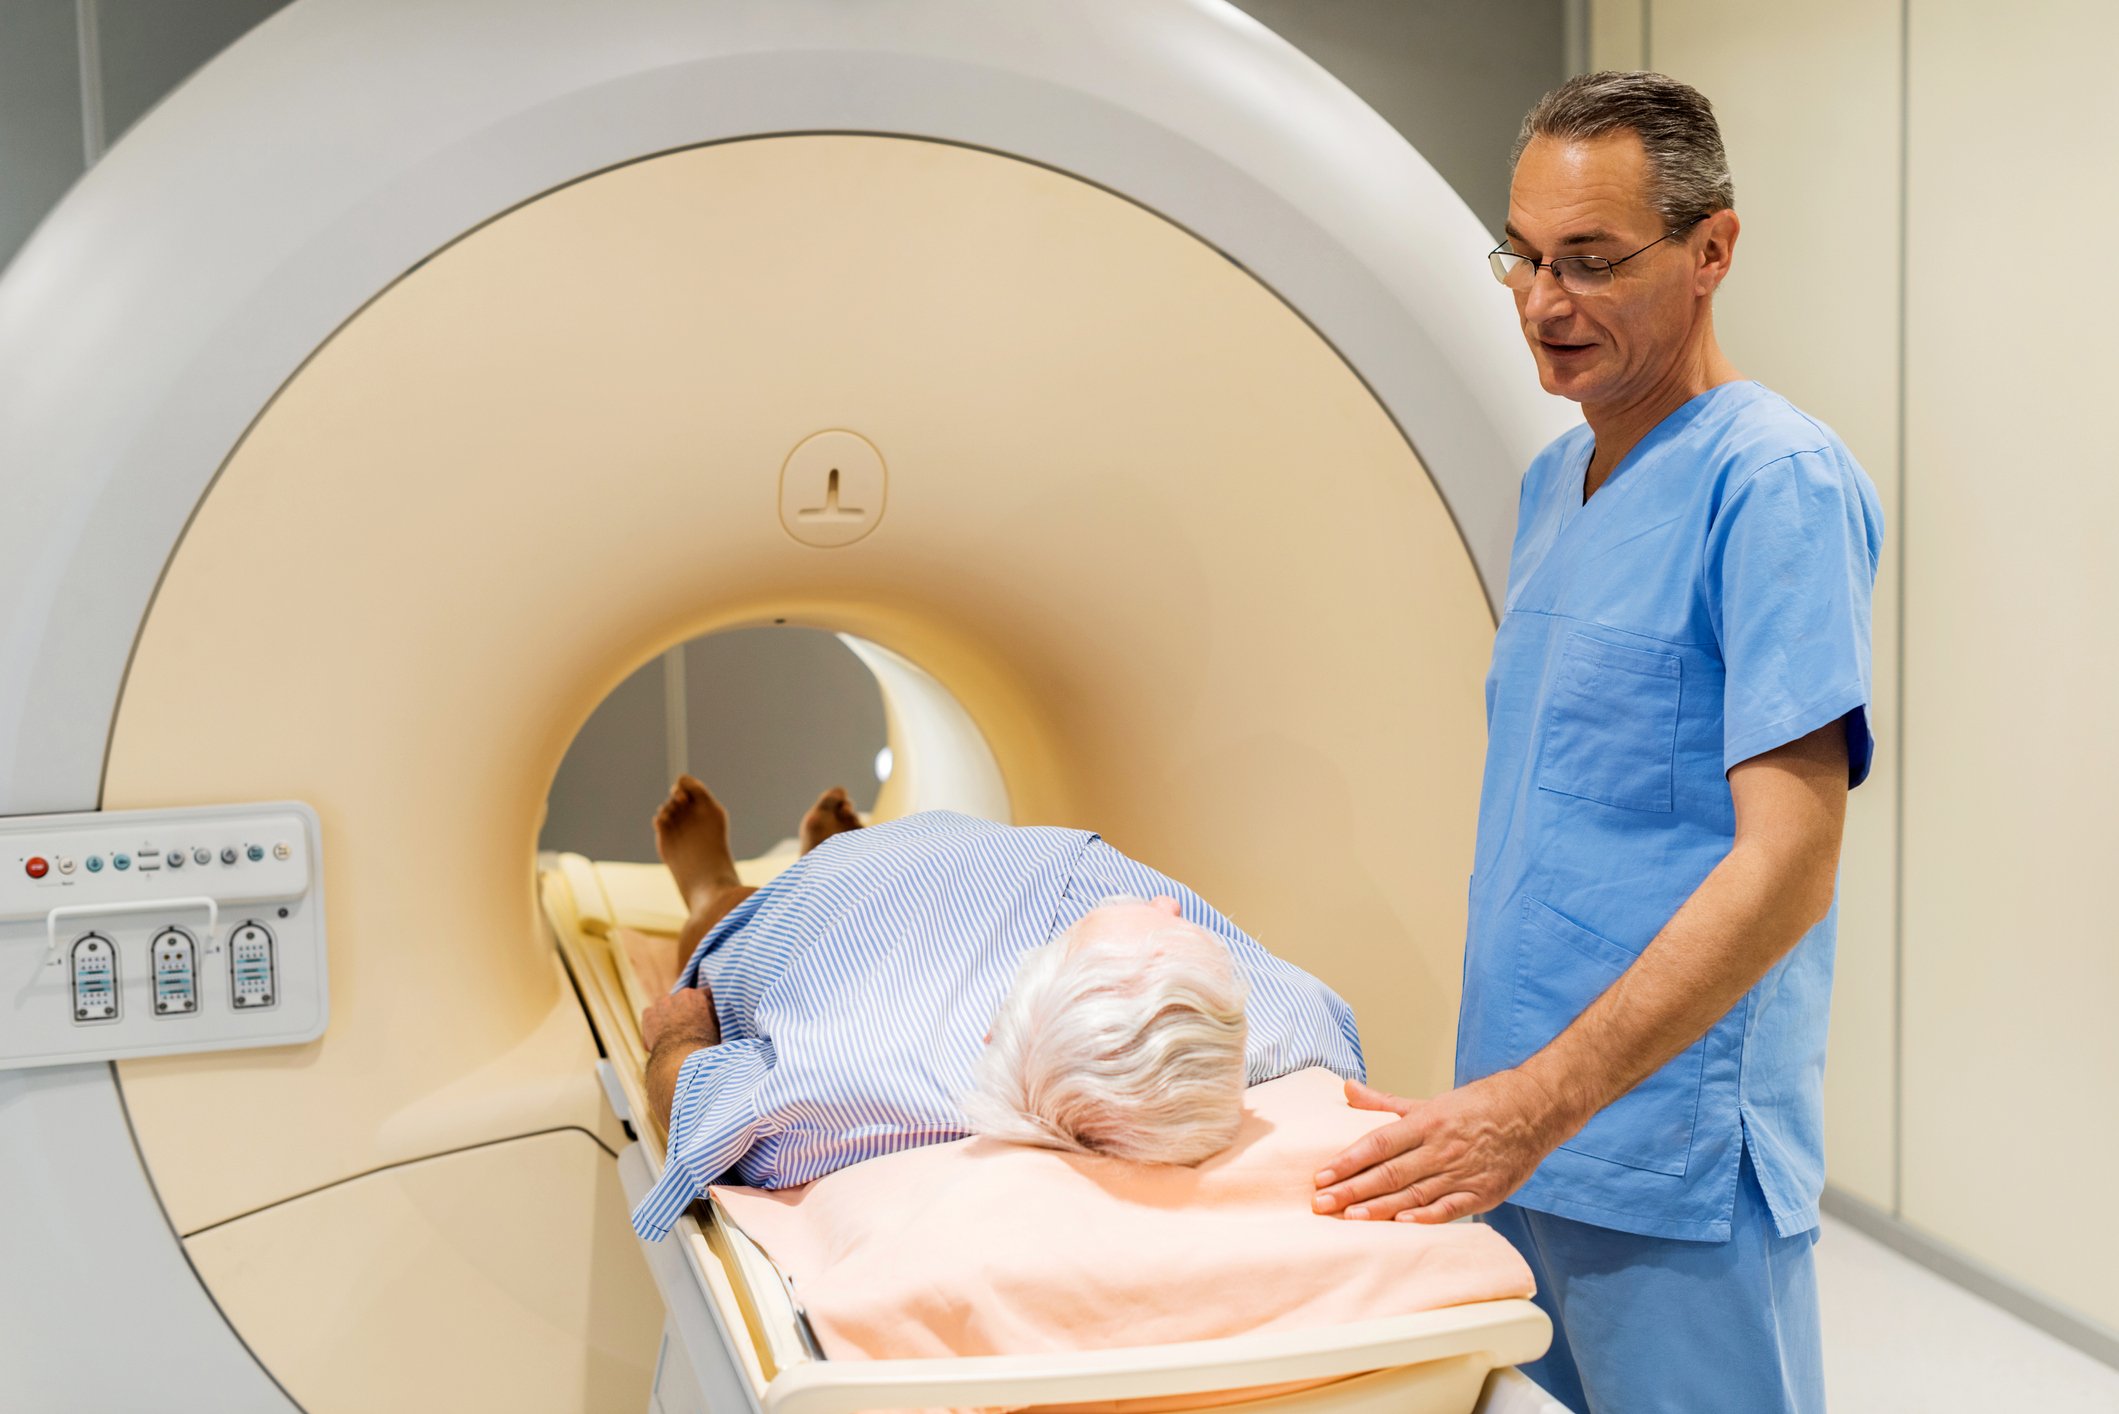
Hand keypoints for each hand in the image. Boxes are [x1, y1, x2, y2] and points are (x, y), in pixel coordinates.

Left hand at [642, 986, 717, 1052]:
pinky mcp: (648, 1013)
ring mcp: (663, 1002)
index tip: (702, 1015)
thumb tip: (711, 1015)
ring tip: (672, 1034)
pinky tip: (659, 1038)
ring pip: (665, 1005)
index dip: (702, 1006)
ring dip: (668, 1014)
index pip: (704, 995)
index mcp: (700, 996)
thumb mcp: (717, 1027)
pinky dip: (654, 1024)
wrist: (682, 1057)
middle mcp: (681, 994)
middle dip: (684, 1009)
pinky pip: (651, 1015)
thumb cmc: (703, 1045)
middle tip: (687, 1027)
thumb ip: (712, 1015)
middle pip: (683, 999)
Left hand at [1311, 1069, 1567, 1223]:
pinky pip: (1449, 1209)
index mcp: (1427, 1121)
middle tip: (1321, 1204)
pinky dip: (1425, 1218)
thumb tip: (1347, 1088)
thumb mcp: (1429, 1100)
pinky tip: (1401, 1227)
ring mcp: (1462, 1172)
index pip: (1378, 1144)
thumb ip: (1384, 1102)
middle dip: (1352, 1190)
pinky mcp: (1483, 1193)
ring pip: (1414, 1194)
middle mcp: (1441, 1148)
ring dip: (1380, 1209)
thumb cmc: (1476, 1106)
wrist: (1534, 1112)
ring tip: (1348, 1218)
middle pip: (1390, 1173)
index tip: (1322, 1176)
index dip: (1348, 1161)